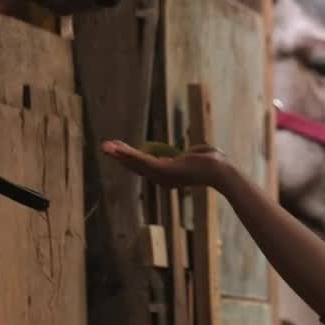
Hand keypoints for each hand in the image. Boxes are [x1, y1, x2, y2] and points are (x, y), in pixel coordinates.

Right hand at [100, 140, 229, 189]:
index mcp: (167, 175)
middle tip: (104, 146)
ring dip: (119, 154)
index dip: (130, 157)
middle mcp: (162, 178)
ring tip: (105, 146)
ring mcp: (162, 175)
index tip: (119, 148)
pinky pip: (142, 161)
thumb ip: (186, 154)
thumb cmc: (213, 162)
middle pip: (136, 165)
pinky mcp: (163, 170)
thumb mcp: (195, 154)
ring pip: (136, 162)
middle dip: (120, 155)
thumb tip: (185, 152)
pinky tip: (118, 149)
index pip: (145, 165)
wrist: (220, 169)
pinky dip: (129, 155)